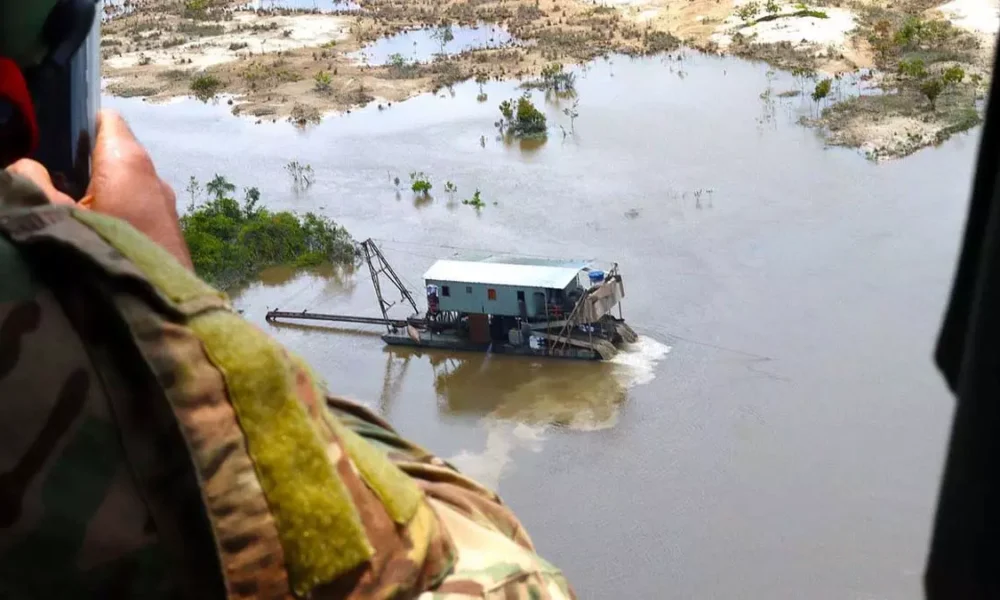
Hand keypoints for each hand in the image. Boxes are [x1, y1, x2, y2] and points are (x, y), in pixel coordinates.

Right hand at [5, 109, 192, 268]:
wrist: (160, 310)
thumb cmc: (104, 253)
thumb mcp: (53, 216)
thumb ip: (31, 182)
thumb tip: (26, 166)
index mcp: (128, 161)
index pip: (105, 120)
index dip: (76, 123)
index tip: (51, 139)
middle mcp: (154, 177)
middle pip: (112, 155)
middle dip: (81, 164)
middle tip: (49, 180)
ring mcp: (166, 207)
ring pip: (124, 187)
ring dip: (97, 194)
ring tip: (66, 211)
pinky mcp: (169, 234)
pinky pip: (136, 211)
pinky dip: (114, 215)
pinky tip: (93, 235)